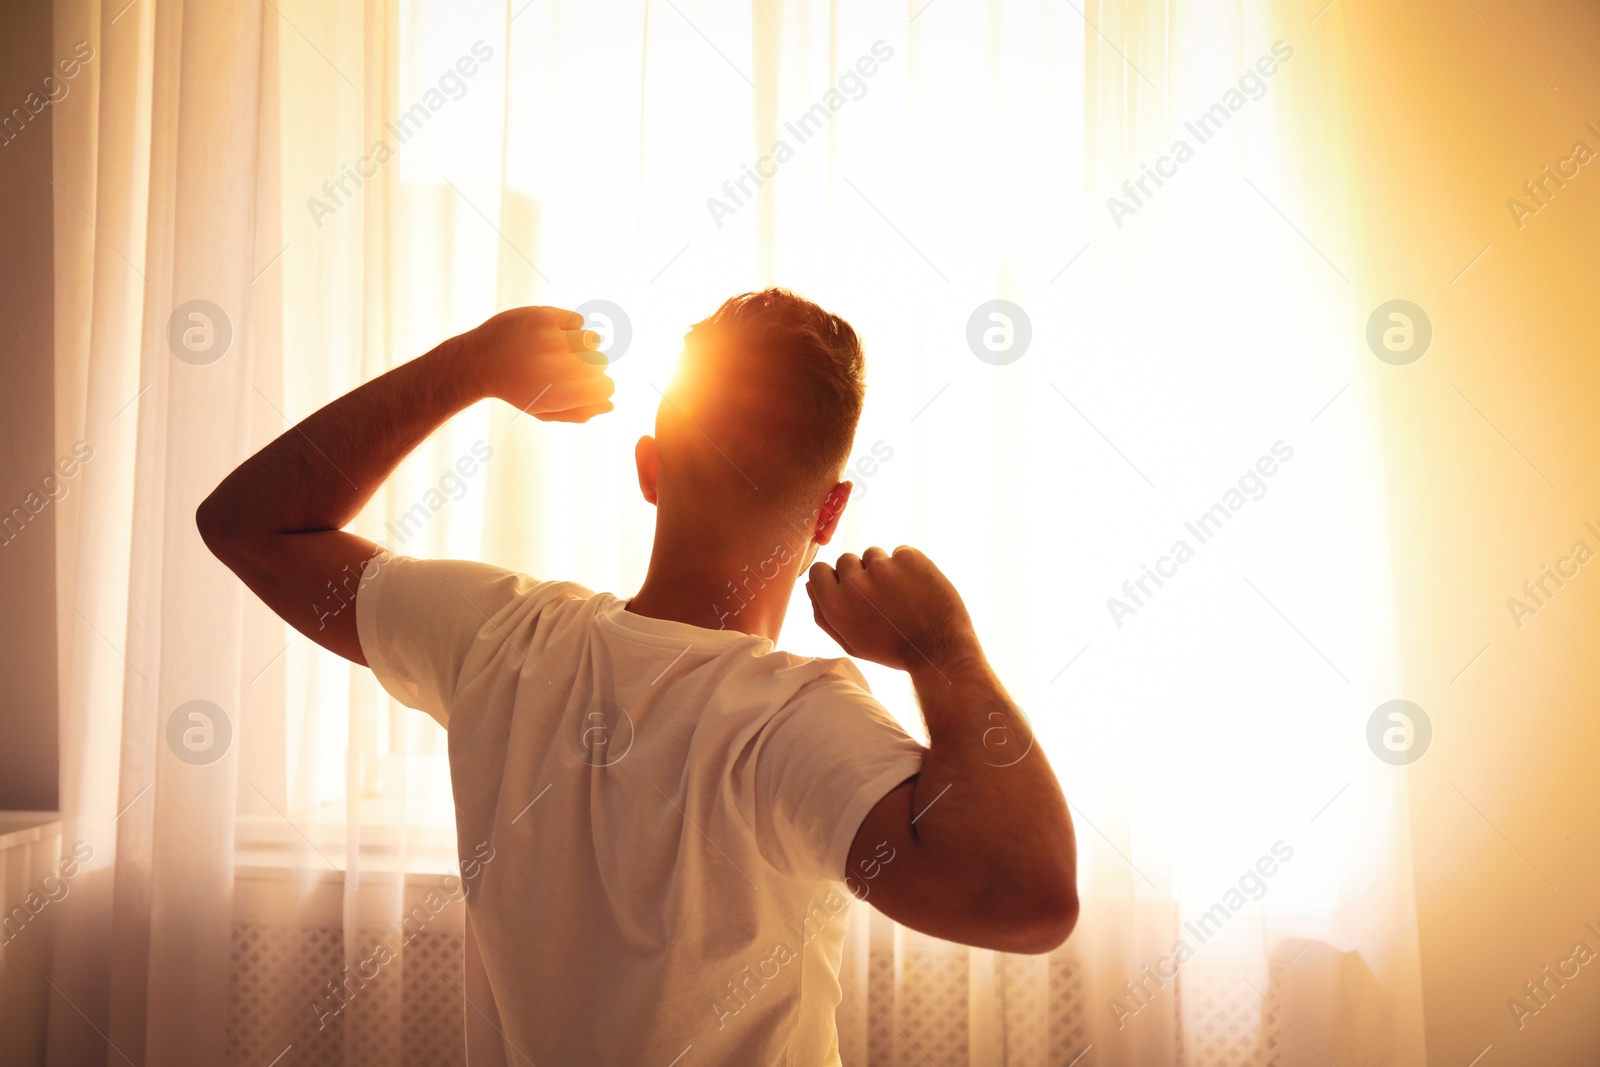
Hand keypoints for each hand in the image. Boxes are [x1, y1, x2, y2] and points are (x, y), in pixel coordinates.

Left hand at [459, 305, 615, 421]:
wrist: (478, 361)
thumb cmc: (516, 388)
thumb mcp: (543, 410)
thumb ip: (578, 413)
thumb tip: (610, 404)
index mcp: (558, 395)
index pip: (606, 387)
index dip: (601, 386)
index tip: (586, 384)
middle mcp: (556, 367)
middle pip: (601, 363)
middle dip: (591, 366)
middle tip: (570, 367)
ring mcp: (550, 339)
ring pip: (592, 340)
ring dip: (584, 346)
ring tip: (565, 349)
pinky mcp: (543, 316)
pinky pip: (578, 320)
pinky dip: (572, 327)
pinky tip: (557, 334)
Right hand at [806, 546, 982, 672]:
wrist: (939, 650)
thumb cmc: (893, 649)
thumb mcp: (851, 643)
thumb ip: (824, 615)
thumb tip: (810, 587)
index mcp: (835, 605)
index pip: (818, 570)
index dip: (834, 579)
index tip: (850, 590)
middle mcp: (854, 583)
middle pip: (846, 560)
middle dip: (860, 574)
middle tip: (881, 598)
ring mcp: (883, 566)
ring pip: (873, 554)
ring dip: (884, 568)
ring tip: (901, 594)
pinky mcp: (909, 557)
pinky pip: (901, 552)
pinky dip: (908, 566)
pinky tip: (918, 587)